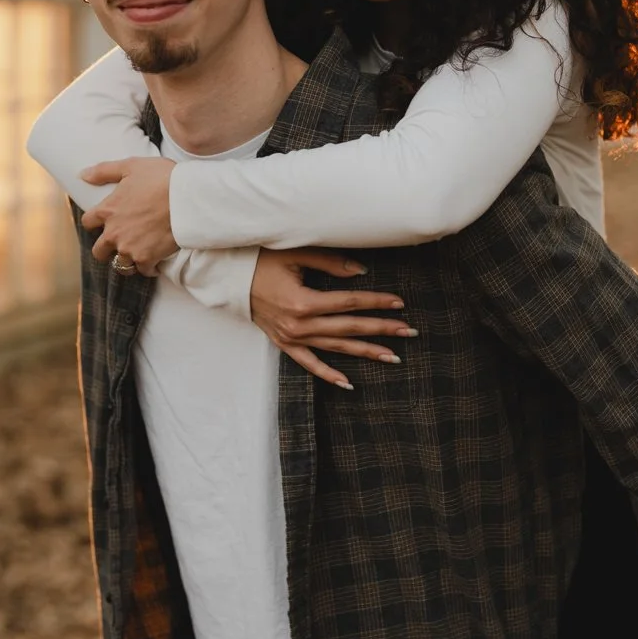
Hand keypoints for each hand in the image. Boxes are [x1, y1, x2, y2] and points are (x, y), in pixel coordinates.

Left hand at [80, 157, 177, 272]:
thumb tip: (82, 175)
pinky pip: (143, 270)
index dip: (95, 222)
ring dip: (126, 260)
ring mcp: (130, 248)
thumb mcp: (131, 166)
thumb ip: (104, 171)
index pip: (88, 222)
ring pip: (120, 264)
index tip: (104, 222)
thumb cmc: (161, 178)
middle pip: (99, 251)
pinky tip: (154, 262)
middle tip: (119, 243)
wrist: (188, 197)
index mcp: (108, 210)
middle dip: (106, 249)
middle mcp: (114, 233)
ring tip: (137, 254)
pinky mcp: (147, 258)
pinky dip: (148, 268)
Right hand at [250, 248, 415, 390]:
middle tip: (408, 332)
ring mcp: (291, 338)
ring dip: (365, 352)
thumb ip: (330, 263)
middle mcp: (299, 325)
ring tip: (392, 357)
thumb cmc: (262, 261)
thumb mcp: (295, 255)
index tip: (399, 303)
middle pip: (348, 328)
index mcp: (303, 302)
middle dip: (381, 329)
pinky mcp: (284, 344)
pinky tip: (348, 383)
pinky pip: (309, 364)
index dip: (375, 302)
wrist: (229, 279)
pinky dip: (328, 374)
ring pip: (335, 348)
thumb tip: (361, 272)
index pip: (349, 303)